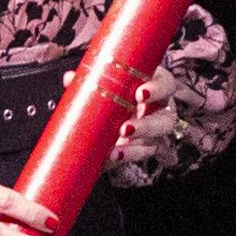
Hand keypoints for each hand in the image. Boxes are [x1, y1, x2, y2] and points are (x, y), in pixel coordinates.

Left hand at [87, 65, 229, 167]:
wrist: (112, 112)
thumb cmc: (116, 90)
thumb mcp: (107, 83)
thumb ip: (92, 81)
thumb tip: (69, 78)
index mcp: (155, 85)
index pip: (165, 84)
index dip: (156, 89)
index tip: (139, 94)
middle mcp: (161, 109)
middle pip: (166, 118)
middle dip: (147, 125)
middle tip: (125, 128)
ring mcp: (156, 131)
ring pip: (156, 141)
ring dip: (136, 147)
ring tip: (116, 151)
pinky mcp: (146, 147)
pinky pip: (142, 154)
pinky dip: (127, 156)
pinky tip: (112, 157)